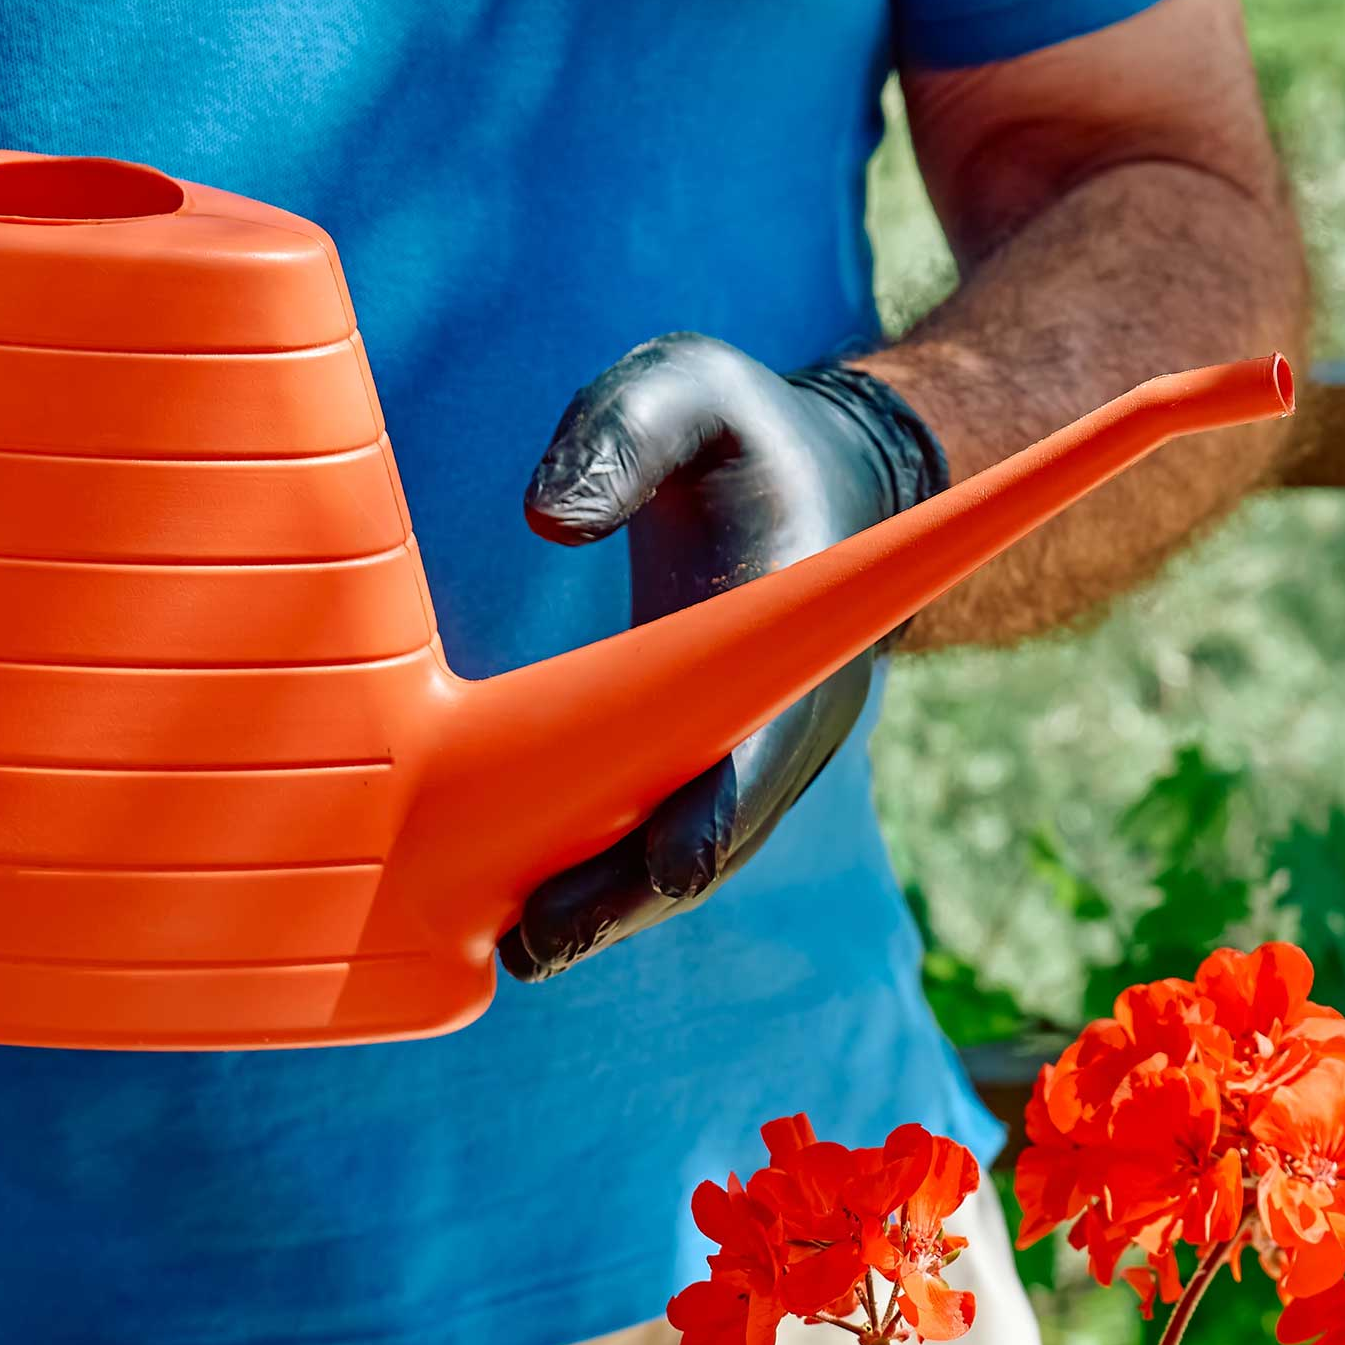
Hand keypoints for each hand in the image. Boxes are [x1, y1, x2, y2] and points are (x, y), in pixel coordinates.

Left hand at [504, 332, 948, 980]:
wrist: (823, 485)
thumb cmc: (740, 432)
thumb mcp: (689, 391)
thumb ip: (620, 433)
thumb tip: (546, 523)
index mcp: (797, 629)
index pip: (758, 748)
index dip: (711, 818)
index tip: (665, 872)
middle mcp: (790, 715)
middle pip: (714, 837)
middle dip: (631, 898)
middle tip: (537, 946)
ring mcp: (759, 754)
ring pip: (688, 858)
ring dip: (611, 909)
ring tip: (520, 953)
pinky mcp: (716, 769)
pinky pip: (664, 840)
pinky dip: (606, 882)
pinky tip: (525, 919)